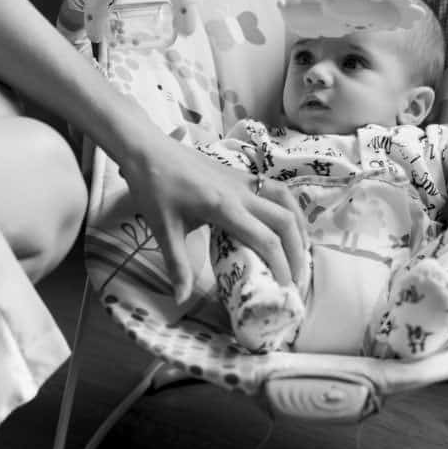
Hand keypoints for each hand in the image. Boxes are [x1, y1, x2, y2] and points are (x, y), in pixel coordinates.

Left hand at [117, 134, 308, 303]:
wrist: (147, 149)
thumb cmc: (154, 188)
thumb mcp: (163, 229)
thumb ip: (176, 264)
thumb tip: (181, 299)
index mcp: (224, 207)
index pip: (266, 239)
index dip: (281, 266)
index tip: (284, 288)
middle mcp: (242, 192)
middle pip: (286, 221)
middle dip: (297, 252)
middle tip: (297, 278)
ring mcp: (244, 179)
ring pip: (286, 201)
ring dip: (299, 227)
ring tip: (299, 252)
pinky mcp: (240, 174)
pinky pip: (275, 190)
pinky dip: (288, 208)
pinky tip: (284, 223)